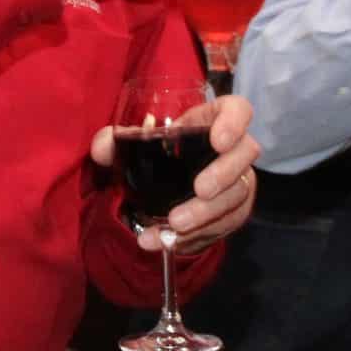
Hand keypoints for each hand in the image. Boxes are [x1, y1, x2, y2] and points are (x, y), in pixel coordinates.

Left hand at [89, 93, 258, 254]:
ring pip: (238, 194)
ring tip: (174, 225)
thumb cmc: (156, 155)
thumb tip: (104, 146)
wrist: (164, 189)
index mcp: (211, 120)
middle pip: (246, 153)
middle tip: (198, 189)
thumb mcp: (132, 146)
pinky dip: (198, 236)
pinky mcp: (234, 210)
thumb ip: (113, 143)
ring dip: (207, 213)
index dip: (234, 122)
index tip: (218, 140)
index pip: (238, 109)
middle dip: (223, 173)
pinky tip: (169, 241)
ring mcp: (238, 180)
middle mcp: (232, 148)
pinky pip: (226, 223)